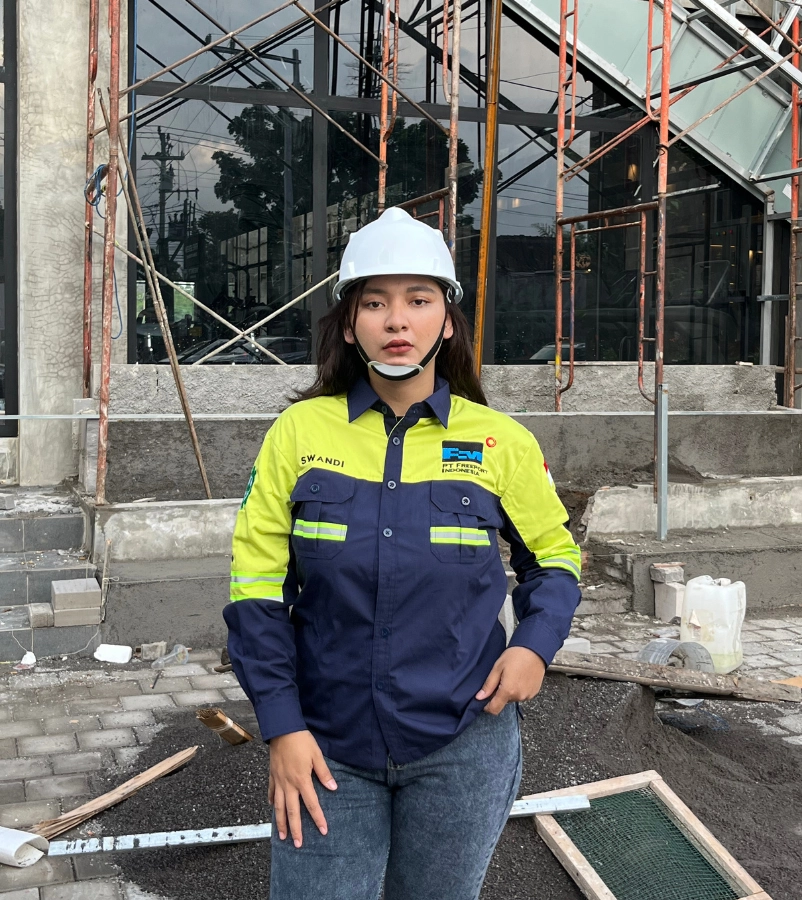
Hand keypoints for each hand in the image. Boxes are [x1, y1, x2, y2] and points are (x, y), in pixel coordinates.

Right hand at [269, 730, 337, 847]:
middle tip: (297, 844)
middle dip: (295, 829)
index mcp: (302, 780)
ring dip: (280, 822)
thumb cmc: (301, 741)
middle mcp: (288, 784)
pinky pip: (271, 792)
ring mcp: (278, 781)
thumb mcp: (317, 755)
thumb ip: (324, 773)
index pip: (312, 804)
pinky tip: (272, 809)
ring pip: (278, 806)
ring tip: (282, 836)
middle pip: (292, 811)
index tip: (323, 830)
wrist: (282, 729)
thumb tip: (333, 788)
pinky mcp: (272, 775)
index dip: (318, 818)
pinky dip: (271, 802)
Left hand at [476, 646, 546, 714]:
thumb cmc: (515, 656)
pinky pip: (522, 695)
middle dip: (499, 694)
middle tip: (500, 678)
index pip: (494, 709)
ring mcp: (528, 695)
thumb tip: (479, 697)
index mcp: (508, 691)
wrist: (534, 649)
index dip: (487, 706)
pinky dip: (518, 689)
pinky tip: (519, 678)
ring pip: (513, 698)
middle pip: (504, 702)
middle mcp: (519, 696)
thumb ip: (489, 685)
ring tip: (511, 676)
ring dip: (510, 691)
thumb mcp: (497, 667)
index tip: (484, 699)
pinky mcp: (534, 692)